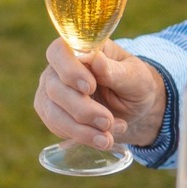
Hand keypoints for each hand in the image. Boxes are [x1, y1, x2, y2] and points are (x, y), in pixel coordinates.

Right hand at [35, 38, 166, 150]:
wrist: (133, 106)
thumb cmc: (134, 82)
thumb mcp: (135, 75)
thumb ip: (115, 70)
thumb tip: (96, 59)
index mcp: (79, 48)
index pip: (59, 52)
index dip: (69, 70)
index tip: (90, 87)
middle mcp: (58, 68)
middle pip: (55, 88)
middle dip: (82, 109)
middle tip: (107, 121)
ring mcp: (51, 91)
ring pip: (53, 112)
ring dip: (81, 129)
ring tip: (107, 139)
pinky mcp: (52, 113)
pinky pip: (57, 127)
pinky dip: (82, 136)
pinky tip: (103, 138)